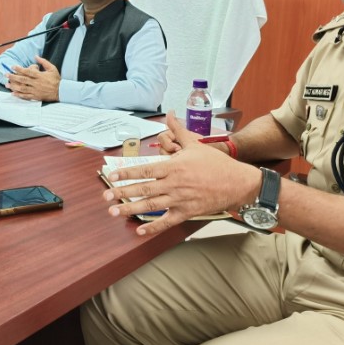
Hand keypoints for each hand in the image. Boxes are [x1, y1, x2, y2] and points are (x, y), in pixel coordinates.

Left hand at [6, 55, 59, 101]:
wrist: (61, 91)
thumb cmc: (56, 79)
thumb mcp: (52, 68)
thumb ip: (43, 62)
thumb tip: (36, 56)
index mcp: (40, 76)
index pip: (27, 71)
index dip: (19, 69)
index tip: (13, 66)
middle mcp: (36, 83)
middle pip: (23, 80)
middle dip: (13, 77)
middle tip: (6, 74)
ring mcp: (35, 90)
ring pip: (23, 88)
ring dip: (14, 86)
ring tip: (7, 84)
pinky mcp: (36, 96)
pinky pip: (26, 96)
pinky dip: (19, 95)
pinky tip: (13, 93)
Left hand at [102, 112, 259, 235]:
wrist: (238, 183)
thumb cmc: (216, 164)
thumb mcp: (195, 144)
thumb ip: (178, 130)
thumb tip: (169, 114)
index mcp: (173, 166)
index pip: (145, 169)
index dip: (126, 173)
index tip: (111, 176)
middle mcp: (174, 183)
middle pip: (143, 188)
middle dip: (122, 193)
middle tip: (106, 197)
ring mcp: (180, 199)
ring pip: (151, 205)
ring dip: (131, 209)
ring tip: (114, 212)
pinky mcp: (187, 212)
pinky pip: (167, 221)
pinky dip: (153, 227)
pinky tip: (139, 230)